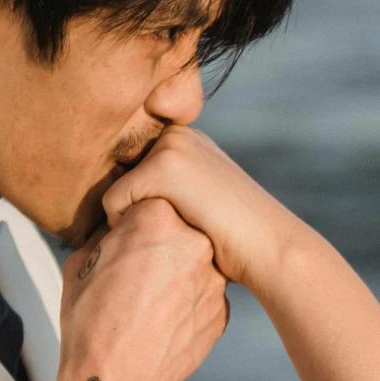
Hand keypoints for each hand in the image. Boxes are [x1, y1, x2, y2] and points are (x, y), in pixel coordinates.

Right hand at [57, 196, 228, 380]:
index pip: (152, 201)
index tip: (126, 237)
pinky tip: (164, 319)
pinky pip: (205, 294)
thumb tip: (117, 230)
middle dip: (162, 243)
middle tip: (140, 268)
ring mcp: (214, 279)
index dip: (135, 221)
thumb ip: (108, 236)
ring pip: (197, 262)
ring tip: (150, 299)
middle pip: (181, 229)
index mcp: (156, 220)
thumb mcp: (82, 263)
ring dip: (178, 272)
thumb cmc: (91, 321)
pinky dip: (189, 302)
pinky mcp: (223, 310)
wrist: (116, 380)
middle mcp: (194, 242)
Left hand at [103, 126, 305, 290]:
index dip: (139, 199)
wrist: (267, 245)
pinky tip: (163, 235)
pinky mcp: (160, 168)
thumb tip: (116, 195)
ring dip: (131, 217)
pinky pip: (112, 201)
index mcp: (186, 140)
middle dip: (132, 206)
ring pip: (114, 188)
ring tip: (170, 231)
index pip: (133, 168)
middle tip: (169, 230)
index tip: (169, 222)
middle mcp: (176, 135)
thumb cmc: (235, 236)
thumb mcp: (200, 198)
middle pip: (120, 176)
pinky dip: (126, 225)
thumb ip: (168, 187)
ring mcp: (169, 147)